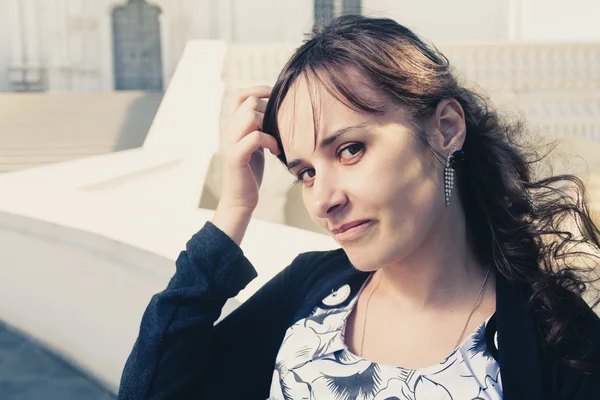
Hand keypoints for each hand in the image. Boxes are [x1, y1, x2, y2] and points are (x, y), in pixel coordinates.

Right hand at [217, 86, 279, 217]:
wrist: (239, 201)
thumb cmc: (250, 173)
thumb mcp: (255, 146)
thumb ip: (258, 128)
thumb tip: (275, 113)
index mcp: (232, 127)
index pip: (239, 95)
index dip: (257, 89)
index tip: (274, 99)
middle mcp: (228, 131)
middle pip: (248, 102)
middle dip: (268, 111)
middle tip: (277, 129)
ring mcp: (230, 143)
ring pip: (250, 116)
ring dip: (268, 124)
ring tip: (276, 140)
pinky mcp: (235, 157)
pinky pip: (255, 137)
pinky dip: (270, 141)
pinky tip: (275, 151)